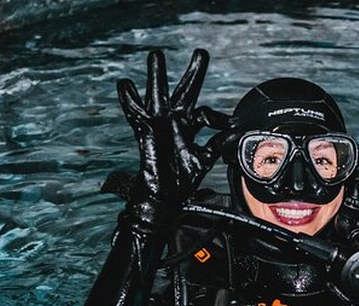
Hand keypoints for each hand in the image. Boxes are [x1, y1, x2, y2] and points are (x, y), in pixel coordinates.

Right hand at [116, 48, 229, 228]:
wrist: (164, 199)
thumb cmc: (181, 180)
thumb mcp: (204, 160)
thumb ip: (217, 145)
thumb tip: (234, 132)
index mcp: (189, 128)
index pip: (205, 114)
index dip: (217, 117)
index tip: (230, 125)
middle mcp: (174, 122)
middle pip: (185, 93)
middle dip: (194, 73)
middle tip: (202, 53)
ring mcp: (159, 126)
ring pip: (158, 96)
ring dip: (157, 77)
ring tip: (156, 56)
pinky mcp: (145, 133)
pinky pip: (135, 114)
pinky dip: (129, 100)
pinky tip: (125, 85)